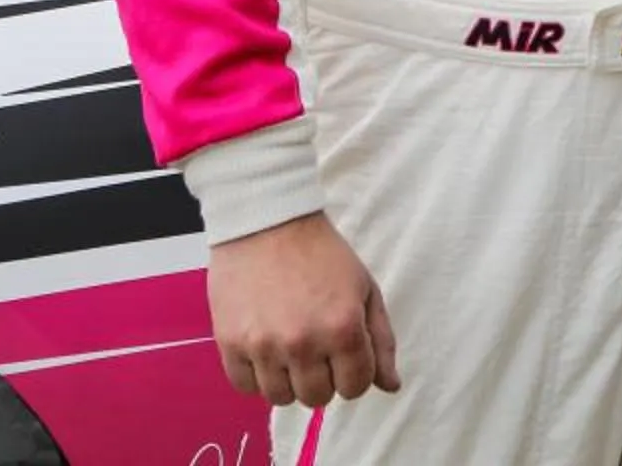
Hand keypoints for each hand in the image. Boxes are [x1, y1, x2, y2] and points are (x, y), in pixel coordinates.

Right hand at [210, 213, 398, 406]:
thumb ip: (381, 341)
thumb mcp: (365, 290)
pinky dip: (257, 377)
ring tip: (290, 350)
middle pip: (317, 398)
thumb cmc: (322, 254)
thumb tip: (390, 386)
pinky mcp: (230, 343)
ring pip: (280, 398)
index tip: (346, 359)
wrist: (268, 224)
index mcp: (343, 328)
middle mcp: (303, 343)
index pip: (355, 387)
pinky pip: (245, 387)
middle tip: (318, 352)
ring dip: (289, 381)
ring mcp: (263, 346)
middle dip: (323, 380)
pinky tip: (266, 351)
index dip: (354, 376)